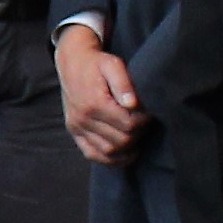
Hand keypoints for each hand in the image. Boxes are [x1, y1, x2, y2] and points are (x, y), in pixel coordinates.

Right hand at [54, 31, 145, 163]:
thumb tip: (133, 104)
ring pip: (109, 151)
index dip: (144, 121)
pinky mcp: (74, 132)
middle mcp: (83, 118)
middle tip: (145, 122)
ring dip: (128, 148)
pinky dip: (110, 159)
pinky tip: (125, 152)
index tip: (150, 112)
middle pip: (121, 140)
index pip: (128, 124)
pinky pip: (93, 154)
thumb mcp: (112, 64)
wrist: (72, 62)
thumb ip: (123, 83)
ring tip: (137, 134)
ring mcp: (77, 127)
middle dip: (139, 134)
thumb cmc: (97, 63)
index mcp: (94, 103)